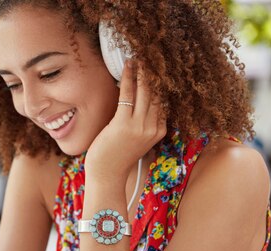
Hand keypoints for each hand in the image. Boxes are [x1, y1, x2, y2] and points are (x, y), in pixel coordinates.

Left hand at [85, 61, 166, 179]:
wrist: (107, 175)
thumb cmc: (117, 158)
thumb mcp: (136, 139)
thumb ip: (141, 123)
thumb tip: (136, 101)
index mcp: (159, 131)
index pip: (163, 101)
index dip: (160, 83)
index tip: (158, 67)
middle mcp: (153, 128)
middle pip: (157, 93)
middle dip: (155, 73)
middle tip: (152, 55)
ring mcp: (140, 126)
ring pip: (145, 91)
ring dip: (143, 71)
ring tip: (141, 56)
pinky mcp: (124, 124)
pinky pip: (128, 95)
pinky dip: (129, 78)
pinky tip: (128, 66)